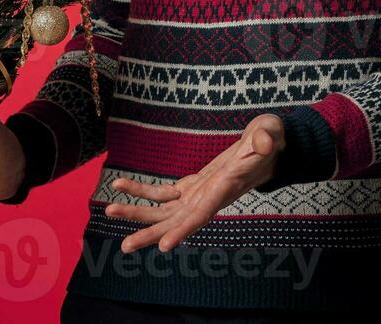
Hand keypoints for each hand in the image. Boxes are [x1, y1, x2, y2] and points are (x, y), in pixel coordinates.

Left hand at [105, 113, 284, 252]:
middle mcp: (208, 200)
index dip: (183, 230)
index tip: (164, 246)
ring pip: (163, 211)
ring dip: (137, 212)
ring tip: (109, 211)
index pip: (202, 215)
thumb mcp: (271, 133)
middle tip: (124, 247)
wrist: (266, 148)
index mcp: (225, 190)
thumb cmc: (270, 139)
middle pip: (176, 223)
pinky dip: (140, 190)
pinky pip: (161, 192)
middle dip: (150, 233)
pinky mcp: (191, 188)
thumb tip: (264, 142)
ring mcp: (197, 196)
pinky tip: (118, 185)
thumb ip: (266, 139)